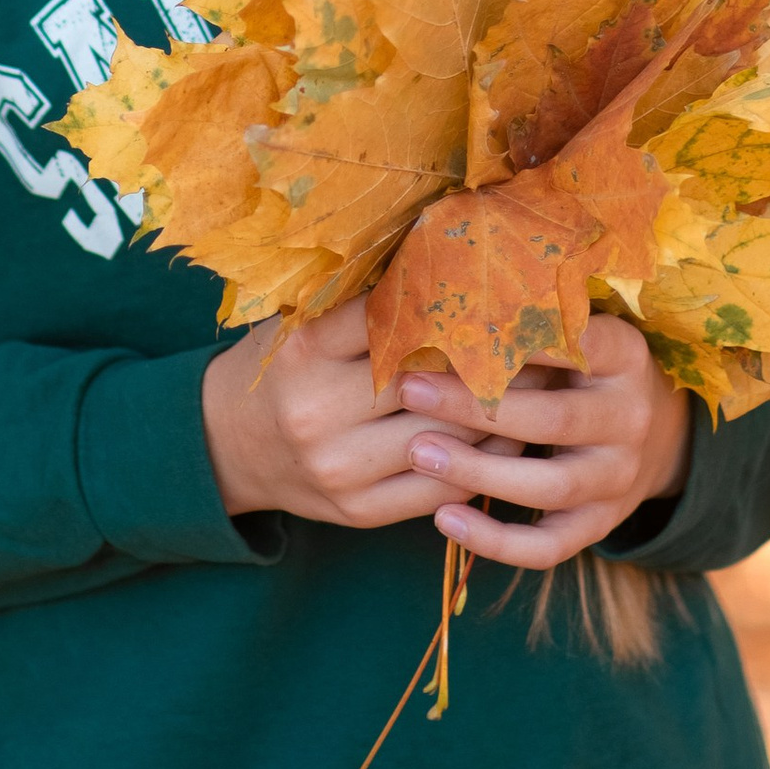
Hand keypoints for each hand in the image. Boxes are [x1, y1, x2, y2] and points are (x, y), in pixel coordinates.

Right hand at [203, 295, 523, 529]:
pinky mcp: (359, 511)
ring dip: (502, 412)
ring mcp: (339, 468)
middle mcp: (317, 411)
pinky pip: (440, 487)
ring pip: (444, 437)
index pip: (394, 316)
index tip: (506, 287)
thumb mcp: (301, 319)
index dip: (456, 302)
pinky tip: (513, 435)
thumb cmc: (283, 366)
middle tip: (544, 336)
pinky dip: (484, 461)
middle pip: (428, 380)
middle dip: (493, 359)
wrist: (225, 445)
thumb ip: (362, 299)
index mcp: (303, 350)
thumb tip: (454, 258)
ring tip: (544, 383)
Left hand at [398, 315, 693, 569]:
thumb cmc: (589, 367)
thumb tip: (446, 305)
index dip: (517, 341)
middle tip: (411, 390)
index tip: (452, 332)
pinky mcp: (601, 523)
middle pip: (554, 420)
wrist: (658, 432)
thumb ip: (534, 321)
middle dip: (476, 407)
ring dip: (479, 471)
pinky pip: (549, 545)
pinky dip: (496, 540)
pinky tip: (444, 519)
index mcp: (626, 357)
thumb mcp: (582, 331)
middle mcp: (630, 419)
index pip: (576, 344)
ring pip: (551, 486)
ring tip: (417, 452)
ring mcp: (619, 478)